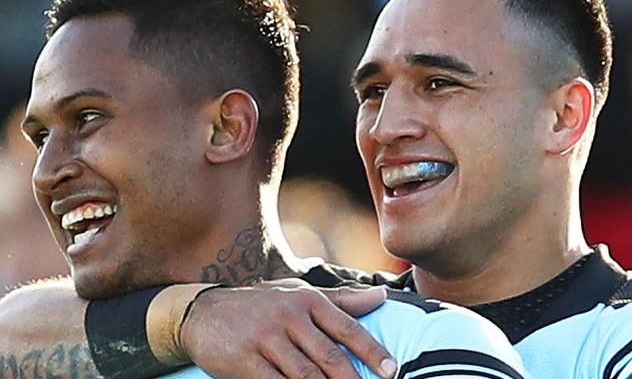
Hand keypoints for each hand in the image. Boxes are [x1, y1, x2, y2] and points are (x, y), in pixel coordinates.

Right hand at [180, 282, 396, 378]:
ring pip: (305, 375)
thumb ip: (341, 300)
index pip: (346, 327)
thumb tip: (382, 297)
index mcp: (307, 300)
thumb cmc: (261, 304)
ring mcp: (265, 337)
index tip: (391, 371)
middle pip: (329, 356)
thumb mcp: (299, 295)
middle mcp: (288, 315)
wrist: (205, 311)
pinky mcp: (245, 359)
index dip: (372, 351)